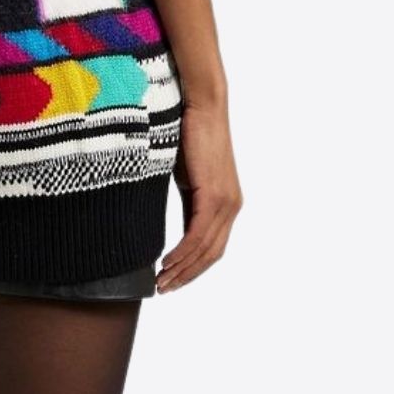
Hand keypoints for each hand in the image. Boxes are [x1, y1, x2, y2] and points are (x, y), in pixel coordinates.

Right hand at [157, 96, 241, 292]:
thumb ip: (186, 202)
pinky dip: (183, 253)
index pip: (212, 247)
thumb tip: (173, 226)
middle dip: (187, 276)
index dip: (192, 268)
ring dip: (183, 269)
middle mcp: (232, 206)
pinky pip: (199, 234)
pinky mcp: (215, 195)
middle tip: (164, 288)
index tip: (171, 279)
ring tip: (162, 281)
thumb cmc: (189, 134)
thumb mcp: (185, 176)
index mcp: (226, 203)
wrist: (201, 105)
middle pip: (211, 254)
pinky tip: (167, 262)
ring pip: (206, 249)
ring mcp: (227, 202)